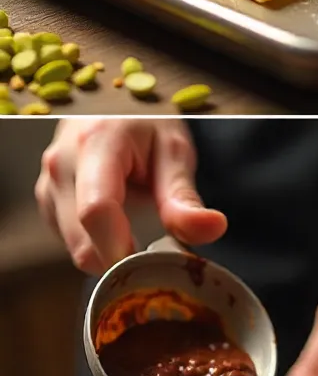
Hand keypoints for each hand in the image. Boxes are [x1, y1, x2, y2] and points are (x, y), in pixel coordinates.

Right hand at [36, 118, 226, 273]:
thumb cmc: (145, 124)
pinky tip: (118, 220)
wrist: (114, 108)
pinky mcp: (47, 201)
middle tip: (157, 249)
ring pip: (75, 248)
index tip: (152, 267)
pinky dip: (97, 242)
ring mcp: (47, 185)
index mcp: (94, 145)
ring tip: (137, 223)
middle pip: (82, 242)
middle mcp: (60, 166)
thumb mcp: (174, 149)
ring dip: (109, 251)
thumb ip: (185, 195)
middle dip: (122, 259)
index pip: (96, 211)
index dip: (122, 250)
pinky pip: (71, 241)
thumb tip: (212, 229)